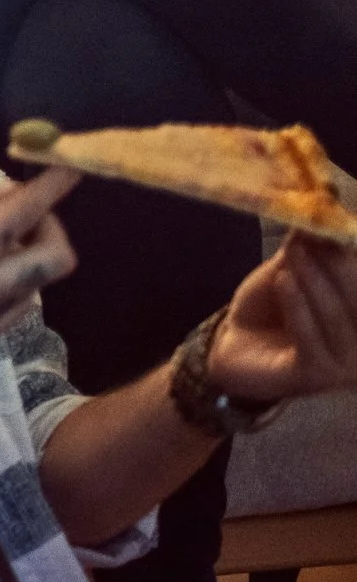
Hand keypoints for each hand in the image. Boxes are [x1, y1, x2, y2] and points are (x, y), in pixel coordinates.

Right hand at [0, 169, 79, 373]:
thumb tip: (10, 192)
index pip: (24, 213)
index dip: (52, 188)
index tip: (71, 169)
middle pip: (57, 259)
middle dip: (50, 228)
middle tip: (21, 215)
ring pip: (40, 282)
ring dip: (24, 257)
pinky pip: (19, 306)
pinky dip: (10, 283)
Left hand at [204, 235, 356, 401]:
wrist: (235, 345)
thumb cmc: (271, 306)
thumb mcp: (290, 270)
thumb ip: (308, 247)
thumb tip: (320, 205)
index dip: (350, 259)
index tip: (332, 226)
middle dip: (337, 268)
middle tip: (314, 238)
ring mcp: (343, 366)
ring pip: (335, 320)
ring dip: (313, 283)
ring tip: (292, 256)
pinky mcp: (316, 376)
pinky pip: (310, 340)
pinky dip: (297, 309)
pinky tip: (283, 282)